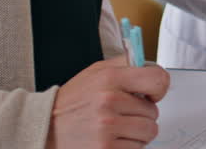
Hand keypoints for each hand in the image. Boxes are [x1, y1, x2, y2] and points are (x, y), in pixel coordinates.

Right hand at [46, 55, 169, 148]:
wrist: (46, 127)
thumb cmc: (74, 100)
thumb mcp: (96, 72)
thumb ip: (125, 65)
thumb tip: (151, 67)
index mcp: (110, 78)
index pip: (158, 80)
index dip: (160, 88)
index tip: (152, 94)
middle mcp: (109, 101)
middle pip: (153, 112)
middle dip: (142, 114)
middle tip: (124, 113)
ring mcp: (107, 127)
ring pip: (149, 132)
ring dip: (137, 132)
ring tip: (117, 127)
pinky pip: (137, 148)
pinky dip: (128, 146)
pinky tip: (112, 139)